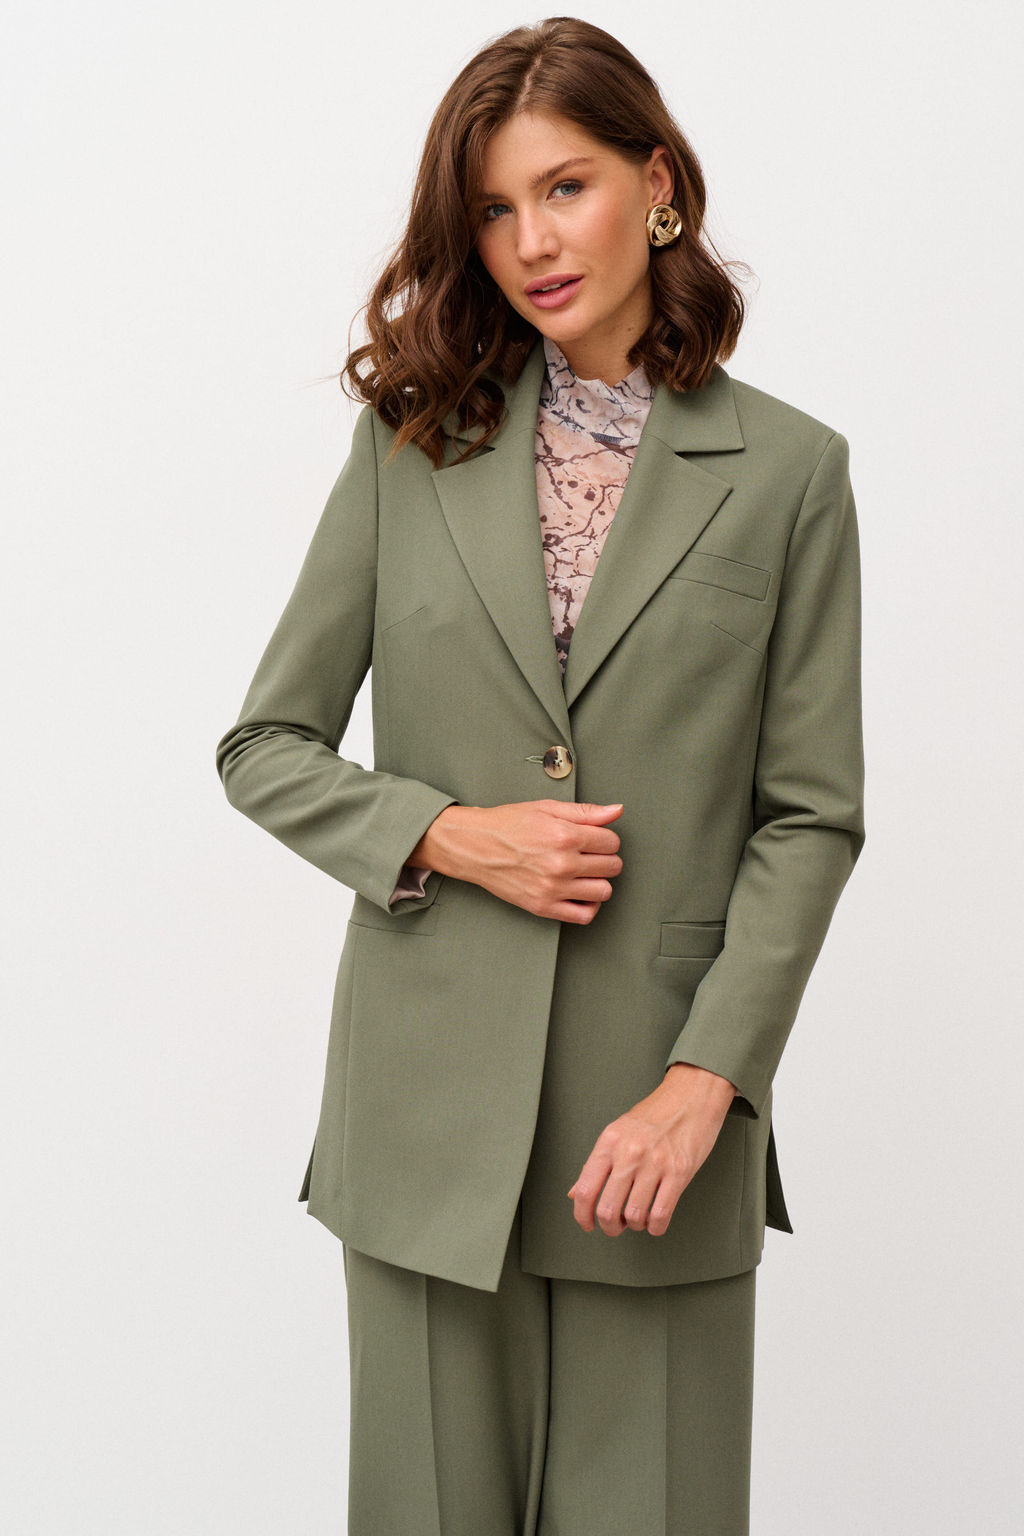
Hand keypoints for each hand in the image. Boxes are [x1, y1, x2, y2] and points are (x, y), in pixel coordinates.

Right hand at [409, 799, 623, 923]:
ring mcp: (553, 888)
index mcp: (565, 836)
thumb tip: (616, 811)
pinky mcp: (543, 906)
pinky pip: (584, 915)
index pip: (612, 842)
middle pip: (612, 867)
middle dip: (605, 858)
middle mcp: (561, 864)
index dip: (606, 839)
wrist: (474, 846)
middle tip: (589, 854)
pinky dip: (589, 906)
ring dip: (600, 881)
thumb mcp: (547, 809)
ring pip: (604, 891)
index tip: (594, 839)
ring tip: (585, 873)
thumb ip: (585, 812)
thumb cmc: (507, 826)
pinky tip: (581, 893)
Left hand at [566, 1063, 736, 1236]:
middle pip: (608, 1209)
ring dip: (635, 1225)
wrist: (692, 1095)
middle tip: (615, 1226)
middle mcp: (630, 1152)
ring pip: (635, 1216)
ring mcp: (655, 1162)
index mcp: (610, 1141)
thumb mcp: (619, 1131)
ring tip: (638, 1218)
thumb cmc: (657, 1113)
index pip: (586, 1189)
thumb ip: (598, 1163)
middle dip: (610, 1227)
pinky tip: (655, 1220)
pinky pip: (661, 1214)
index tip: (587, 1224)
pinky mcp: (679, 1172)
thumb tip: (576, 1192)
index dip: (582, 1215)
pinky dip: (655, 1227)